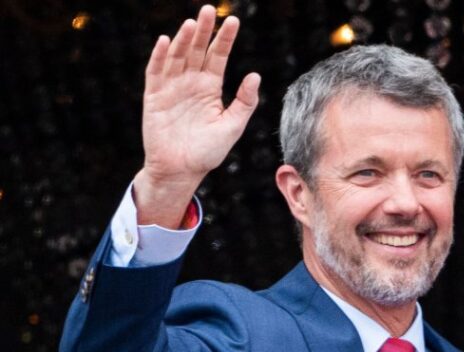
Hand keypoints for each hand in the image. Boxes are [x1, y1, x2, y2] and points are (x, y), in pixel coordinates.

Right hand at [135, 5, 259, 224]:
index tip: (234, 21)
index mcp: (210, 88)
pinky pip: (156, 72)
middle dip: (203, 30)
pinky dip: (160, 57)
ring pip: (178, 57)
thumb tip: (255, 75)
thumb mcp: (232, 126)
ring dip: (183, 39)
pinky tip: (167, 41)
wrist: (181, 170)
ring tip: (192, 23)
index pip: (218, 56)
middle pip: (197, 50)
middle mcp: (191, 83)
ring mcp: (172, 87)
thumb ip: (244, 102)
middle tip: (210, 9)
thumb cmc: (208, 151)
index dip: (225, 39)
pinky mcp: (154, 96)